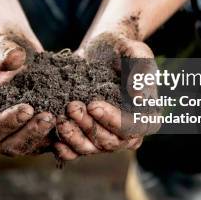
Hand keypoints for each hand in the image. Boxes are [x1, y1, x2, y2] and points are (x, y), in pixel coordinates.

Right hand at [0, 32, 56, 155]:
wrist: (21, 56)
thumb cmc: (4, 52)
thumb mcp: (1, 48)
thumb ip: (4, 54)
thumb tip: (15, 58)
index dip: (6, 122)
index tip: (26, 109)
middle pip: (7, 145)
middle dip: (29, 133)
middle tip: (48, 117)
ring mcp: (11, 140)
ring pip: (27, 148)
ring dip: (44, 137)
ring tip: (61, 118)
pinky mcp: (32, 139)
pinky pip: (43, 145)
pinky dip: (56, 137)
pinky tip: (70, 123)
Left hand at [54, 32, 159, 160]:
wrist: (100, 48)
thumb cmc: (123, 48)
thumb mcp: (137, 51)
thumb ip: (141, 70)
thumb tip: (139, 98)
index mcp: (146, 116)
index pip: (132, 129)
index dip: (113, 121)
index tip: (93, 104)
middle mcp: (128, 133)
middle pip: (110, 142)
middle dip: (89, 126)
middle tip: (71, 107)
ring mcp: (106, 136)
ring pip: (91, 148)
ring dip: (74, 138)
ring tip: (60, 119)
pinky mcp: (87, 135)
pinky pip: (76, 151)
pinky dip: (65, 149)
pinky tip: (54, 140)